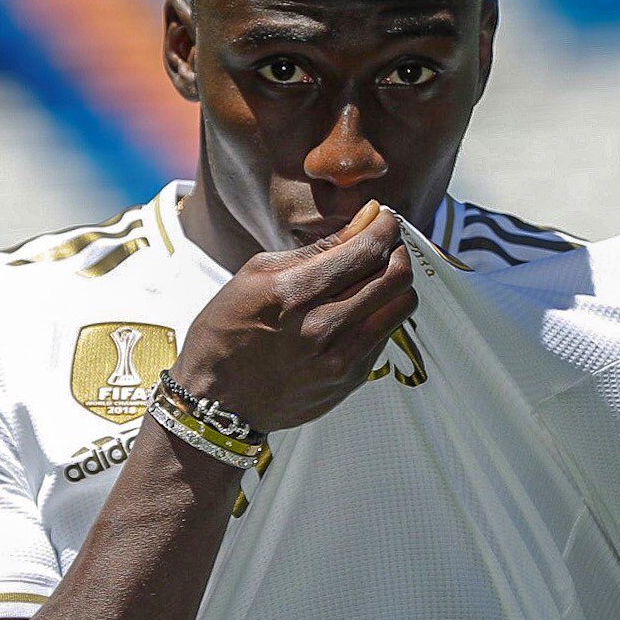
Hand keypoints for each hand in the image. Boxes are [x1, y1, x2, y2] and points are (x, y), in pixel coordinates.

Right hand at [171, 201, 416, 432]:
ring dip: (397, 282)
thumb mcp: (256, 274)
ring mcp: (340, 358)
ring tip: (377, 275)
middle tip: (383, 243)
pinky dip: (382, 313)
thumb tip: (366, 218)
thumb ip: (317, 247)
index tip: (382, 218)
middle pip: (395, 276)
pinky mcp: (350, 379)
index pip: (365, 250)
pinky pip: (387, 335)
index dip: (384, 226)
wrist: (217, 401)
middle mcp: (321, 327)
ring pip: (402, 306)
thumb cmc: (228, 330)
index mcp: (292, 293)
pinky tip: (359, 309)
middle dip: (396, 249)